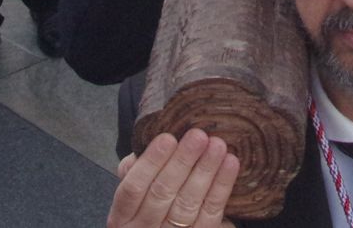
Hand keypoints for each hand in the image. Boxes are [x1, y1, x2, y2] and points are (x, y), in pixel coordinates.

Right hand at [108, 129, 238, 227]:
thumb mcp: (134, 191)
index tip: (168, 138)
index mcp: (123, 216)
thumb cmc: (147, 203)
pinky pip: (211, 213)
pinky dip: (221, 187)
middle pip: (162, 194)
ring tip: (217, 146)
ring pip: (188, 203)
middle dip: (182, 162)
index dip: (150, 162)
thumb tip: (144, 147)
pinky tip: (229, 164)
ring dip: (205, 171)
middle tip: (198, 136)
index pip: (133, 188)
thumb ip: (135, 169)